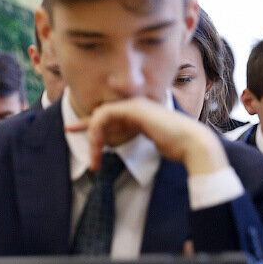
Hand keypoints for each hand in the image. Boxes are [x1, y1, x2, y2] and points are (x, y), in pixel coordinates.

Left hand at [65, 97, 228, 175]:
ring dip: (93, 138)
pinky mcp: (134, 109)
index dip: (88, 123)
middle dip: (85, 129)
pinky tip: (98, 144)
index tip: (70, 128)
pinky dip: (97, 129)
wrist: (192, 144)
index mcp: (139, 114)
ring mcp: (134, 106)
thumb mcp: (152, 141)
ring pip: (100, 116)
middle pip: (100, 114)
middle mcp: (135, 107)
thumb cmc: (177, 146)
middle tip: (86, 153)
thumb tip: (123, 143)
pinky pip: (105, 115)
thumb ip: (138, 137)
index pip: (108, 116)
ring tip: (94, 158)